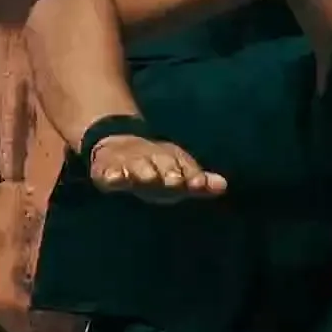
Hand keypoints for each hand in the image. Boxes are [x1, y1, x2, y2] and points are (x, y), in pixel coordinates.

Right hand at [86, 135, 227, 201]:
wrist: (118, 145)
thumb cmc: (157, 167)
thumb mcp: (179, 173)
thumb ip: (199, 182)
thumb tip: (224, 186)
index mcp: (172, 161)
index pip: (185, 168)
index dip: (192, 176)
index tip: (199, 184)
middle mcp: (153, 160)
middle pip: (163, 165)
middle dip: (169, 172)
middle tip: (175, 181)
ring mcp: (130, 163)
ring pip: (138, 166)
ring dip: (143, 171)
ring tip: (149, 177)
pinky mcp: (107, 169)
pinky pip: (110, 173)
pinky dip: (113, 175)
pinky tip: (116, 178)